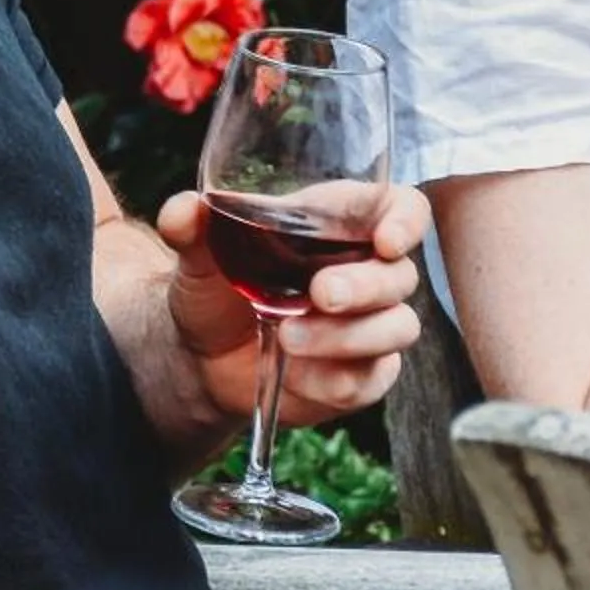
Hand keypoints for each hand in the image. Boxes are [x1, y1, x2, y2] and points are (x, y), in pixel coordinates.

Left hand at [155, 183, 427, 430]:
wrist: (200, 356)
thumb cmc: (214, 288)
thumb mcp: (198, 255)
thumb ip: (190, 228)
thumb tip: (183, 210)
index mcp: (340, 223)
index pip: (401, 208)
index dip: (406, 221)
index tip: (386, 241)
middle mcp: (365, 271)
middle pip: (401, 274)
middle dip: (364, 287)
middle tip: (320, 294)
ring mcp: (369, 325)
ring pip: (397, 328)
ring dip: (347, 336)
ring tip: (288, 338)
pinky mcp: (362, 375)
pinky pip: (372, 380)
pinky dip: (333, 379)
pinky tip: (293, 374)